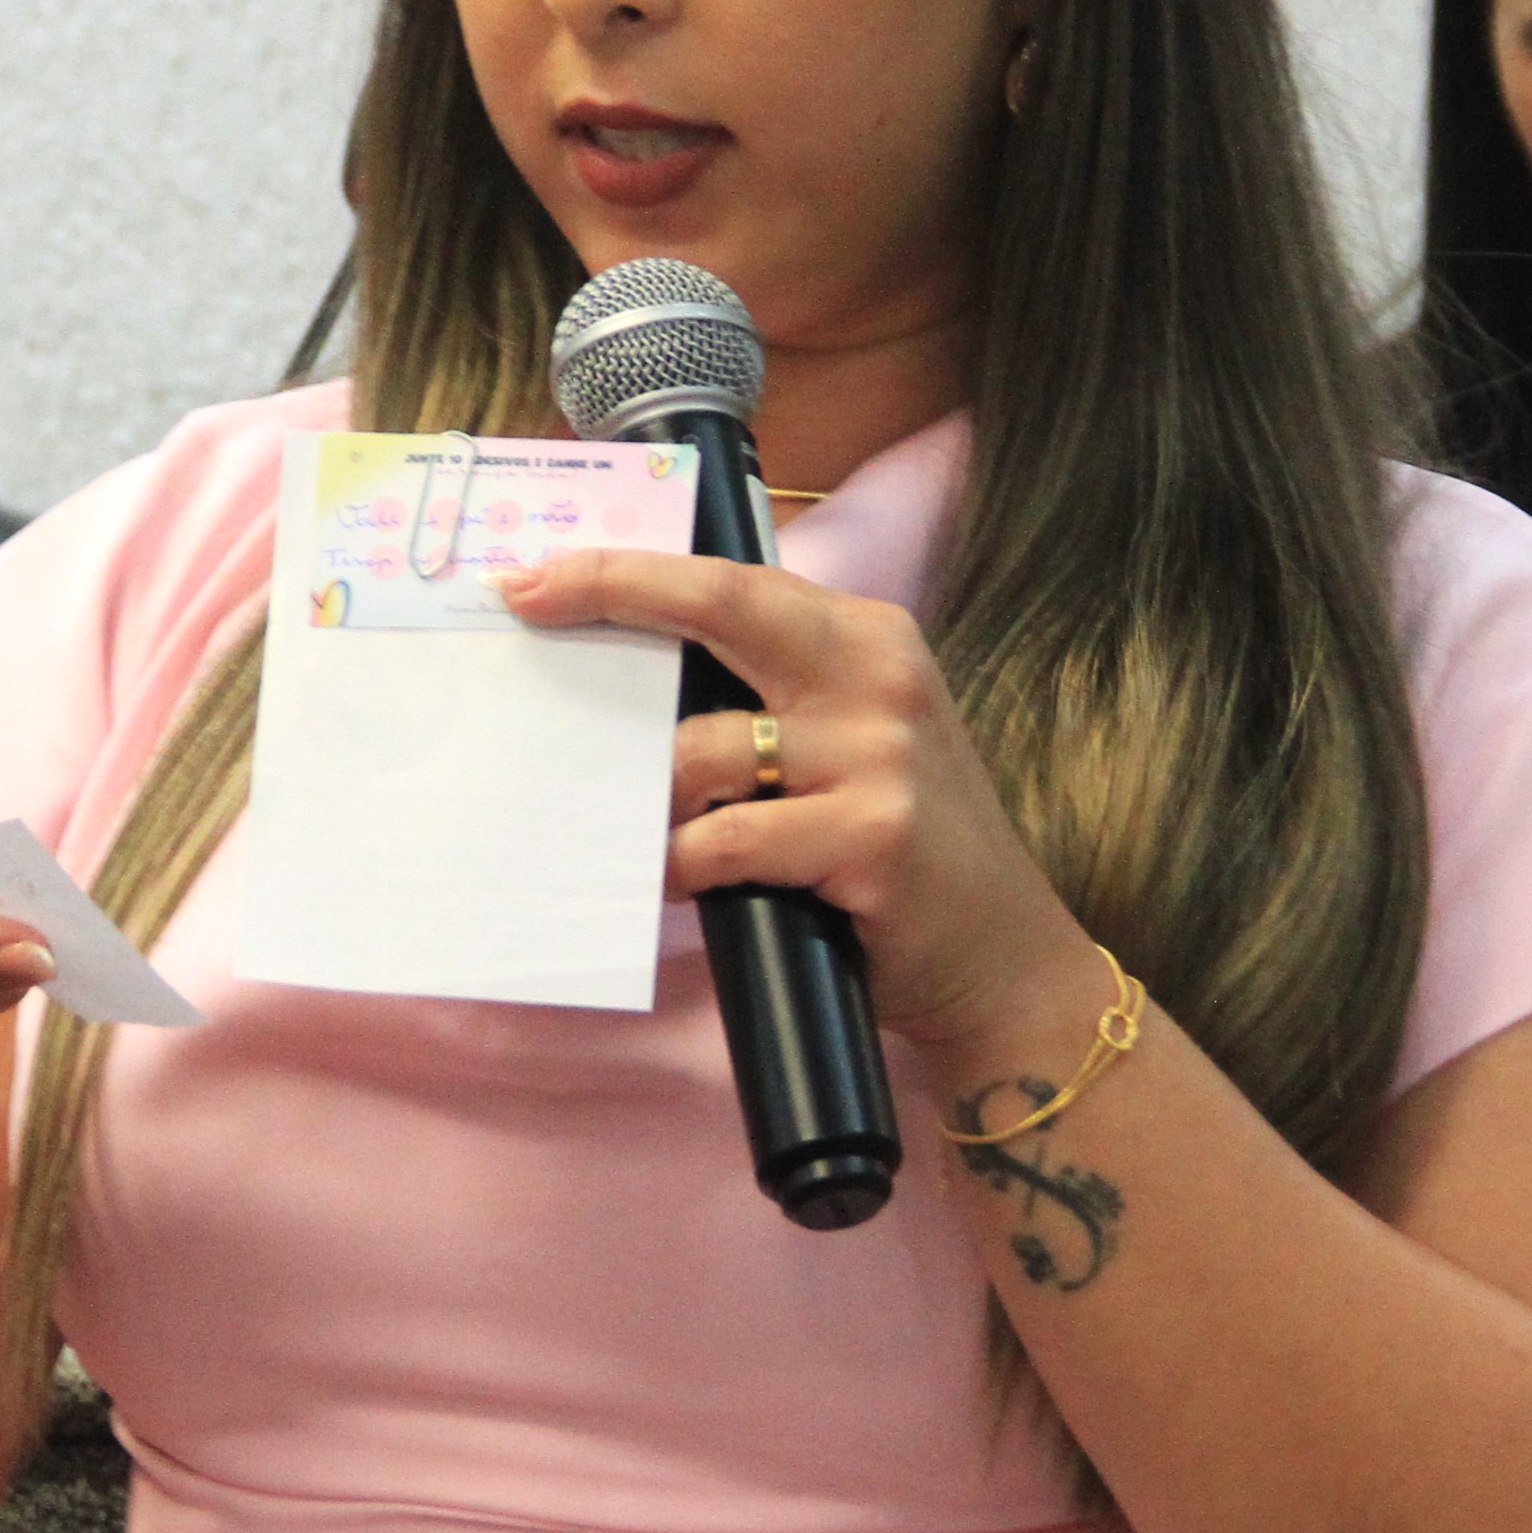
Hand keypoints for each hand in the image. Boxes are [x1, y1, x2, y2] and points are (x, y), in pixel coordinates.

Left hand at [495, 548, 1093, 1063]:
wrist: (1004, 959)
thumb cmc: (903, 851)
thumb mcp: (855, 744)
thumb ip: (772, 699)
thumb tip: (627, 682)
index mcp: (869, 639)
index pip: (734, 582)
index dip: (631, 573)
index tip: (536, 579)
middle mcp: (879, 678)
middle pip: (721, 607)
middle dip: (614, 595)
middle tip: (527, 607)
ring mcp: (880, 756)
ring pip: (701, 752)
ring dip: (648, 803)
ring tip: (641, 839)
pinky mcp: (873, 836)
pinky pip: (727, 842)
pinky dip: (684, 868)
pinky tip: (682, 888)